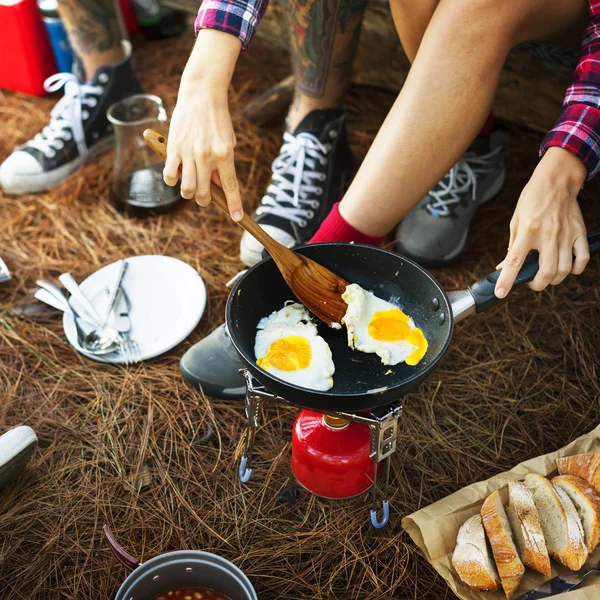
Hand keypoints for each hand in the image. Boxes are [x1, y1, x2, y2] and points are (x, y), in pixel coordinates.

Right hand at [163, 30, 242, 219]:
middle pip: (203, 193)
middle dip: (204, 201)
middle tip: (204, 197)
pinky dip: (172, 180)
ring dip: (188, 193)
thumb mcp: (228, 141)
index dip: (234, 204)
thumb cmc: (218, 119)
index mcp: (225, 155)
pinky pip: (169, 175)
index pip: (230, 186)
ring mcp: (189, 153)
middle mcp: (207, 157)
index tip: (237, 217)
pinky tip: (176, 175)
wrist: (201, 94)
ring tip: (190, 188)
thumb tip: (216, 184)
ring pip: (186, 188)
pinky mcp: (174, 148)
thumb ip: (223, 165)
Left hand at [495, 147, 589, 297]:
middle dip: (537, 285)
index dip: (507, 280)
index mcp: (528, 231)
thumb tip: (504, 267)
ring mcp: (566, 235)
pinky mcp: (579, 233)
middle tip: (532, 283)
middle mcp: (548, 234)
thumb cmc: (532, 200)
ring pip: (564, 270)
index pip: (514, 261)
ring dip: (554, 279)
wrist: (556, 181)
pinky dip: (575, 270)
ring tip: (547, 276)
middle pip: (545, 272)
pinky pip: (582, 259)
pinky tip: (567, 268)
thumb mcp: (516, 221)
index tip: (500, 293)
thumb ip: (512, 245)